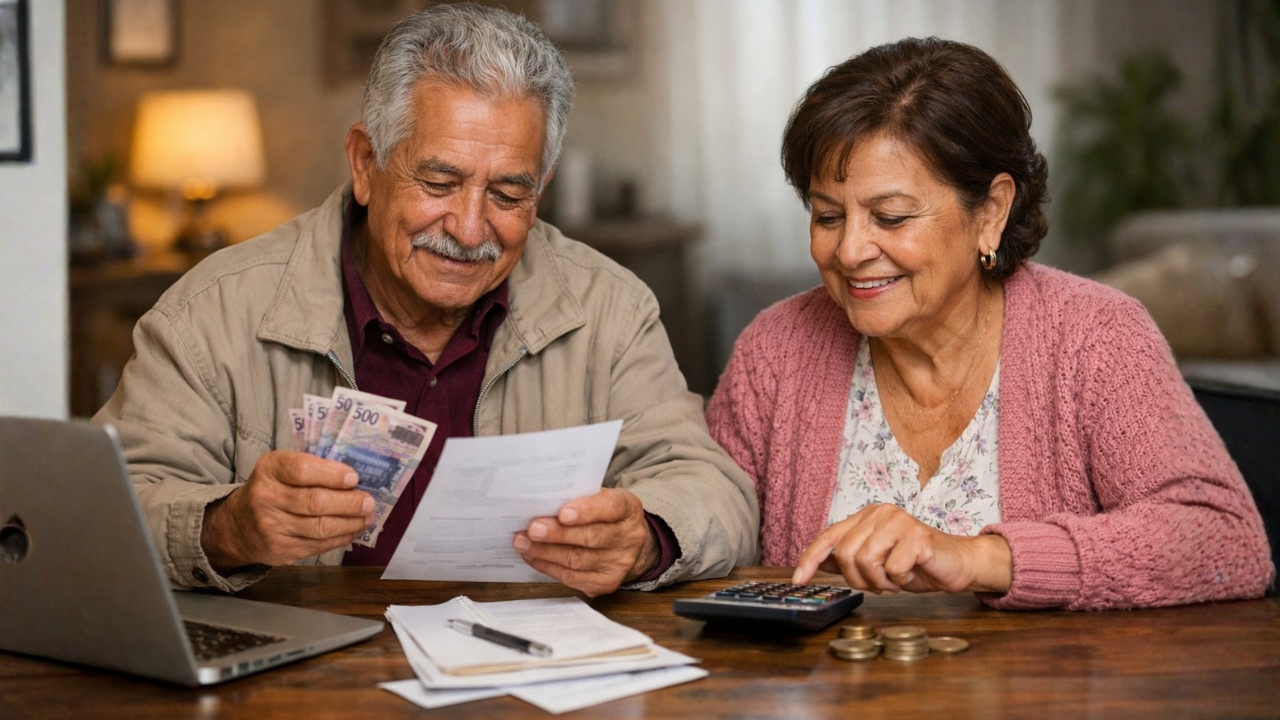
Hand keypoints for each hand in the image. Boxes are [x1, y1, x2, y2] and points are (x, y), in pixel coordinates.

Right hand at [201, 451, 374, 571]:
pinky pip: (319, 545)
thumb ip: (313, 469)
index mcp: (269, 469)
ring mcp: (271, 527)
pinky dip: (341, 537)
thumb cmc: (272, 489)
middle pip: (315, 502)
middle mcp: (266, 498)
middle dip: (349, 503)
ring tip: (367, 517)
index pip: (302, 470)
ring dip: (351, 523)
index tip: (353, 478)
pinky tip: (353, 530)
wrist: (238, 526)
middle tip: (369, 502)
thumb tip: (354, 481)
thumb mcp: (281, 469)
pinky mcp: (281, 550)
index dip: (332, 475)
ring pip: (320, 528)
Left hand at [513, 488, 658, 596]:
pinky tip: (533, 556)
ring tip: (523, 543)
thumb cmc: (604, 514)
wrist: (626, 541)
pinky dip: (548, 566)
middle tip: (533, 529)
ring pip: (578, 560)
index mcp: (629, 509)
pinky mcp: (606, 583)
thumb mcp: (599, 497)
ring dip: (546, 552)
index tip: (562, 513)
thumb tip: (541, 503)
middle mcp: (629, 537)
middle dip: (558, 534)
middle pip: (592, 538)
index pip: (611, 508)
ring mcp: (620, 564)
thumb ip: (577, 497)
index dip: (586, 511)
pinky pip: (572, 577)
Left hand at [791, 504, 1011, 593]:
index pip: (828, 536)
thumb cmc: (917, 564)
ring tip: (895, 579)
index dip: (810, 558)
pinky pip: (892, 569)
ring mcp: (898, 521)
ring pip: (865, 561)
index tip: (798, 580)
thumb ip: (848, 560)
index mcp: (867, 517)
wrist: (959, 564)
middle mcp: (880, 513)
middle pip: (845, 554)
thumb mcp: (877, 563)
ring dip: (880, 581)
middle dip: (859, 579)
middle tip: (880, 584)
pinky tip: (911, 574)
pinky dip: (900, 580)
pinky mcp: (916, 536)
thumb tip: (816, 563)